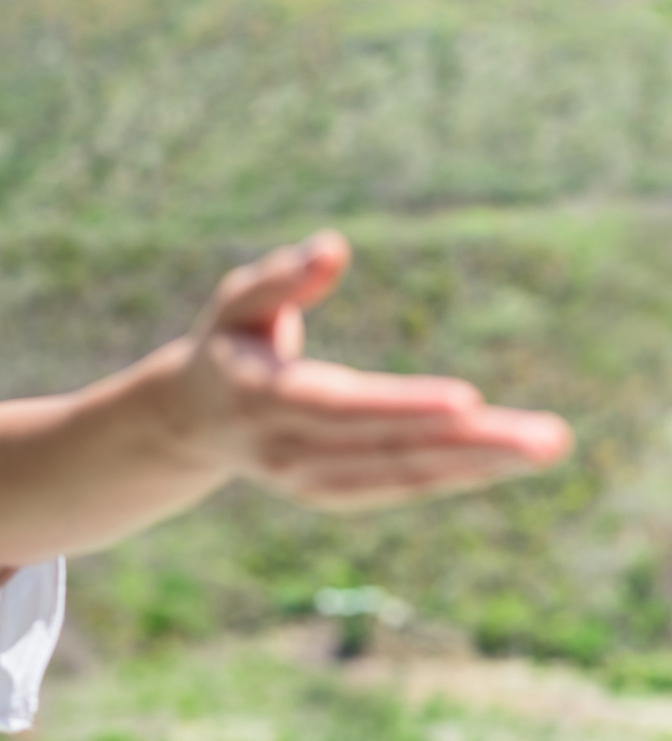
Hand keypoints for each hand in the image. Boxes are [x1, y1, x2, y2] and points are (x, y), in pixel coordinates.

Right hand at [166, 230, 571, 510]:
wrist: (192, 421)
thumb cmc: (230, 341)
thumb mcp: (240, 300)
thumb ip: (282, 276)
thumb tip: (333, 248)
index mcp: (260, 397)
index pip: (338, 407)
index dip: (402, 406)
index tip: (469, 402)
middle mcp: (284, 449)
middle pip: (386, 449)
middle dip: (469, 444)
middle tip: (548, 439)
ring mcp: (306, 480)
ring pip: (400, 475)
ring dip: (477, 465)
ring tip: (546, 447)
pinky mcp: (330, 493)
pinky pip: (399, 485)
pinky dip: (453, 475)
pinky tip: (505, 458)